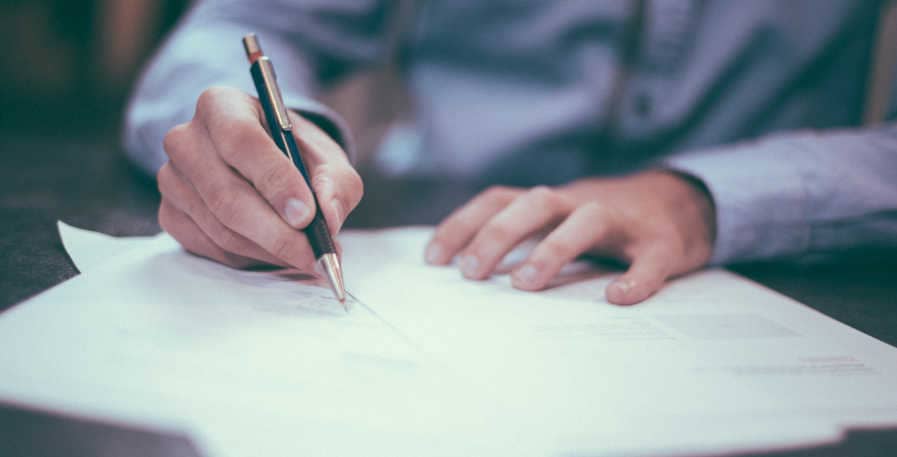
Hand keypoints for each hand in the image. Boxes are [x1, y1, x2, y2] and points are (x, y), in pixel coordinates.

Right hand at [157, 86, 362, 269]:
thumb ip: (336, 183)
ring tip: (306, 255)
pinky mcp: (170, 214)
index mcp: (221, 106)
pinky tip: (276, 252)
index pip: (241, 140)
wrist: (264, 164)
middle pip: (227, 195)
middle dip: (277, 232)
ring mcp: (172, 179)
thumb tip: (328, 217)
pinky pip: (212, 248)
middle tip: (315, 254)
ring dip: (270, 250)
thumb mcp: (326, 158)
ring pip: (222, 228)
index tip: (307, 215)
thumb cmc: (294, 155)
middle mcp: (186, 139)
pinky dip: (251, 258)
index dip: (275, 180)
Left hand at [425, 171, 715, 304]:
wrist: (682, 202)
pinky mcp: (662, 243)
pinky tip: (617, 298)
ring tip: (525, 285)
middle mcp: (582, 203)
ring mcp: (624, 221)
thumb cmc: (605, 222)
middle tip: (471, 273)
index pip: (499, 200)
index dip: (463, 224)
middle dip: (498, 234)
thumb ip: (523, 237)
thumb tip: (465, 271)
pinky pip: (650, 259)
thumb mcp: (559, 220)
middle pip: (535, 203)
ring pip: (587, 220)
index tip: (433, 259)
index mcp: (552, 202)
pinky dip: (635, 278)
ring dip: (553, 249)